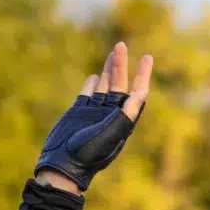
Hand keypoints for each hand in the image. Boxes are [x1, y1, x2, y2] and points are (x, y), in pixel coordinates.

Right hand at [34, 42, 153, 192]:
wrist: (63, 165)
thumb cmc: (88, 154)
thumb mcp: (109, 135)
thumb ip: (124, 116)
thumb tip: (140, 95)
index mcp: (122, 120)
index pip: (137, 93)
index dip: (142, 75)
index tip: (147, 57)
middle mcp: (110, 115)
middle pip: (120, 85)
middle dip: (121, 65)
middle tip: (121, 44)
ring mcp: (94, 114)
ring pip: (104, 86)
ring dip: (109, 70)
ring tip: (113, 53)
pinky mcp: (78, 113)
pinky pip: (87, 95)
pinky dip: (92, 84)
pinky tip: (94, 76)